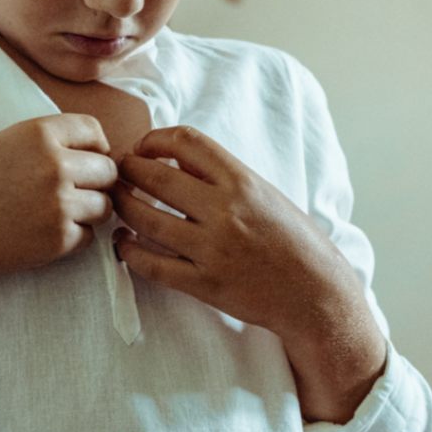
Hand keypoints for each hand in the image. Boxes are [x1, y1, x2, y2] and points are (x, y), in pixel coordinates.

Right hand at [0, 113, 118, 284]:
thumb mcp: (6, 143)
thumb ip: (50, 142)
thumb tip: (103, 154)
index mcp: (40, 132)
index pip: (95, 132)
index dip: (93, 148)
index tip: (82, 162)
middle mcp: (55, 164)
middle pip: (108, 171)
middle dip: (96, 183)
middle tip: (70, 195)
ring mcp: (59, 203)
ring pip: (105, 206)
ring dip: (89, 213)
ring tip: (54, 215)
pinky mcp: (58, 239)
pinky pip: (89, 237)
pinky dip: (74, 239)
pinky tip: (42, 235)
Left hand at [110, 125, 357, 338]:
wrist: (315, 292)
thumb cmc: (294, 241)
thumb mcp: (265, 194)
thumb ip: (223, 177)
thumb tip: (176, 160)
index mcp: (243, 182)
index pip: (187, 142)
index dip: (155, 139)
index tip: (144, 148)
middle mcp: (226, 211)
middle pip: (155, 177)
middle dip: (127, 170)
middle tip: (118, 173)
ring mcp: (212, 249)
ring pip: (145, 220)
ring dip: (122, 207)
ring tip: (116, 203)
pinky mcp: (203, 283)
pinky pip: (152, 265)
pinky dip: (129, 251)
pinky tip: (124, 243)